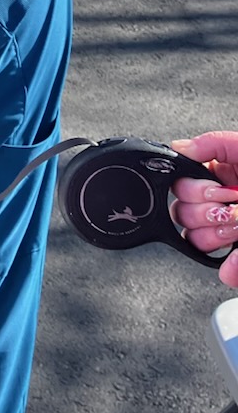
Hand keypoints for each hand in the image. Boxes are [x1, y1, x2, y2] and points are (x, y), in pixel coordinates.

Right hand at [170, 132, 237, 285]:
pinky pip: (222, 269)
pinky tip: (236, 259)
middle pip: (181, 214)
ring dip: (217, 234)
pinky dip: (230, 267)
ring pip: (193, 240)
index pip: (181, 185)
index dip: (197, 189)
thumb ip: (216, 144)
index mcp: (221, 176)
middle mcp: (220, 204)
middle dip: (210, 212)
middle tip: (235, 205)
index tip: (221, 188)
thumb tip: (179, 146)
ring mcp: (228, 232)